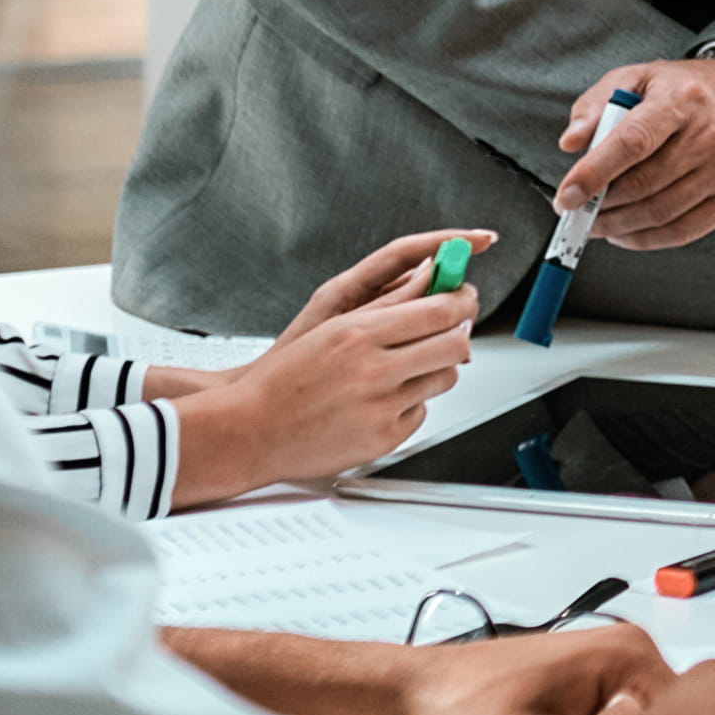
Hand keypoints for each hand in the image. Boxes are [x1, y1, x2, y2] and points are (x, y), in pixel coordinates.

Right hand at [167, 231, 479, 503]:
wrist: (250, 430)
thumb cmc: (284, 379)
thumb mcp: (331, 326)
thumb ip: (387, 303)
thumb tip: (430, 277)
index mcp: (360, 334)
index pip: (440, 310)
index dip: (462, 299)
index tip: (463, 295)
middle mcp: (374, 371)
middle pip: (455, 344)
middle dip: (461, 332)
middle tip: (453, 328)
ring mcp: (382, 408)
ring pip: (445, 378)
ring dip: (437, 367)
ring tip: (411, 363)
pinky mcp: (385, 438)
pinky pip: (422, 411)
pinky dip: (412, 402)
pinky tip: (384, 398)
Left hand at [556, 61, 714, 250]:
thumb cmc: (679, 91)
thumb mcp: (634, 79)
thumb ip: (595, 107)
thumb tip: (570, 144)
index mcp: (682, 99)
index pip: (633, 141)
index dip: (595, 172)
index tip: (566, 196)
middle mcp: (712, 134)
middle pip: (645, 183)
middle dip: (601, 204)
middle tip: (575, 211)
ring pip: (661, 212)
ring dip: (618, 226)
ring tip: (594, 223)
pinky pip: (683, 231)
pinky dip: (645, 239)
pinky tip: (623, 233)